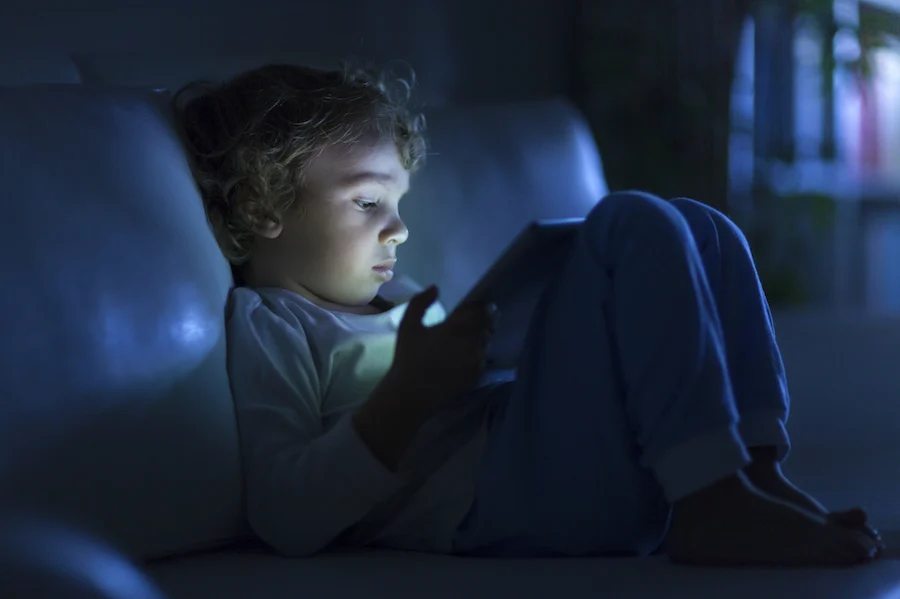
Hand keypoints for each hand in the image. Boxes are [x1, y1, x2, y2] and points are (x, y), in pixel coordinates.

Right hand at [390, 285, 494, 403]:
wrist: (411, 393)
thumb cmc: (408, 357)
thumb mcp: (408, 325)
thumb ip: (420, 302)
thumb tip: (435, 288)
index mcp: (457, 326)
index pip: (481, 309)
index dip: (480, 306)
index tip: (473, 307)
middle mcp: (472, 341)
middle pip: (488, 324)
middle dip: (483, 320)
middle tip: (472, 321)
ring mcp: (477, 359)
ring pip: (487, 341)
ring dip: (481, 336)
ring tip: (466, 339)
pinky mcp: (477, 374)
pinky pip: (483, 357)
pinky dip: (478, 353)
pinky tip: (464, 355)